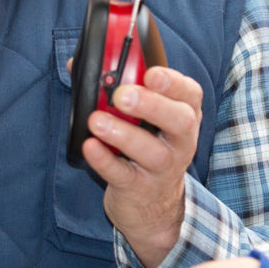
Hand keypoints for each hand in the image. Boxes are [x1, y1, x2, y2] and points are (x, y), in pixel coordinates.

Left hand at [80, 65, 201, 267]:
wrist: (151, 203)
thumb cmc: (144, 145)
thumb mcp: (143, 117)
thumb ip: (117, 86)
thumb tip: (78, 63)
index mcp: (184, 114)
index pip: (190, 93)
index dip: (173, 82)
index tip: (151, 72)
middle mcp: (181, 141)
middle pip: (179, 121)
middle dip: (151, 104)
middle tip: (121, 95)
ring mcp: (164, 167)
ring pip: (152, 151)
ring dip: (123, 134)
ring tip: (97, 121)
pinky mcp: (140, 188)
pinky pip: (123, 174)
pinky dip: (105, 160)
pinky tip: (90, 146)